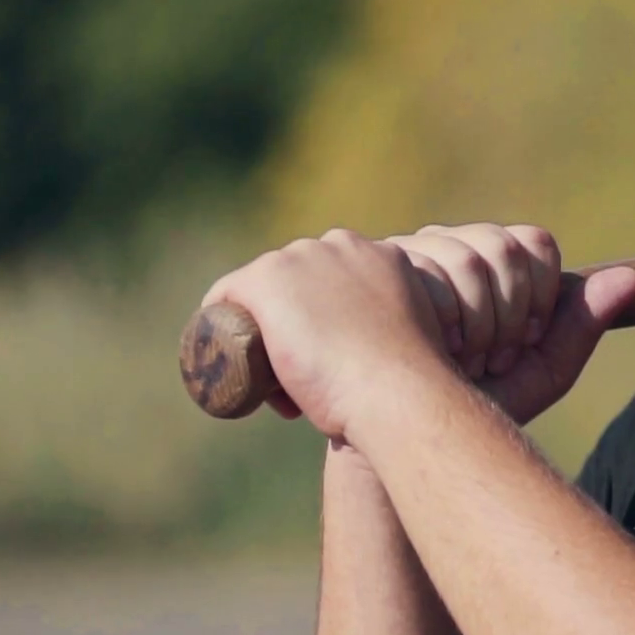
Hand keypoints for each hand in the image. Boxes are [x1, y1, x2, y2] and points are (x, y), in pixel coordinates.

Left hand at [202, 229, 451, 438]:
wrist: (397, 389)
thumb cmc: (415, 384)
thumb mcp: (411, 340)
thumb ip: (395, 331)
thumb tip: (382, 360)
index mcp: (381, 255)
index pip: (332, 282)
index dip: (325, 323)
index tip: (332, 365)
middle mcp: (338, 245)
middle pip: (295, 285)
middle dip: (294, 329)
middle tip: (304, 385)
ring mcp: (299, 259)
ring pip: (263, 296)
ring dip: (264, 335)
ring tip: (279, 388)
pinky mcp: (264, 279)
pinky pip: (224, 300)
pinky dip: (219, 331)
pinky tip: (225, 364)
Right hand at [384, 223, 634, 424]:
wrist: (399, 444)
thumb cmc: (469, 411)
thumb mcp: (537, 373)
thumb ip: (578, 328)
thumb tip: (632, 278)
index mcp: (487, 261)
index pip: (533, 242)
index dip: (540, 293)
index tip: (526, 341)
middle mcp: (446, 246)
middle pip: (504, 244)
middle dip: (510, 312)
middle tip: (493, 360)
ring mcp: (405, 254)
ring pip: (467, 255)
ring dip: (477, 321)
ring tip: (460, 362)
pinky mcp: (372, 272)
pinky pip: (426, 271)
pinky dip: (442, 319)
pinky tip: (430, 352)